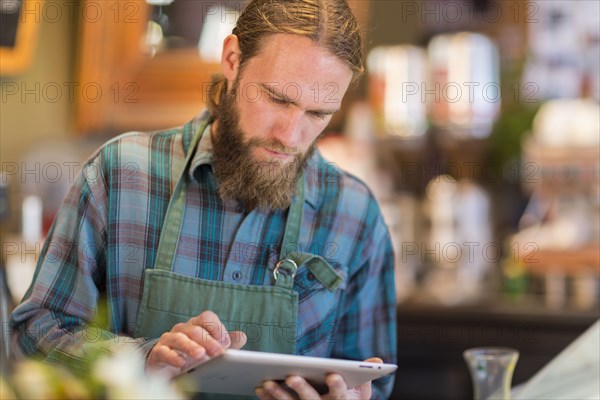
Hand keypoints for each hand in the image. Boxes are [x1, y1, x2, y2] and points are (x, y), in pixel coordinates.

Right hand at [146, 310, 246, 377]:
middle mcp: (183, 329)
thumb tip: (242, 336)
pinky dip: (172, 356)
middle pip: (195, 329)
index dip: (217, 328)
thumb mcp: (211, 351)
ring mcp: (169, 339)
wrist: (168, 368)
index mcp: (197, 325)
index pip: (207, 317)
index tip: (226, 343)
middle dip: (208, 340)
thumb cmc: (192, 356)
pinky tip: (181, 363)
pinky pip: (164, 351)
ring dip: (191, 346)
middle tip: (217, 353)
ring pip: (180, 338)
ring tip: (200, 356)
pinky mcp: (158, 352)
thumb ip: (227, 344)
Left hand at [255, 357, 382, 399]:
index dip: (336, 385)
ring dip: (278, 395)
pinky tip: (260, 389)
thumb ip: (367, 374)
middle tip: (291, 377)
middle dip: (301, 390)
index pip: (340, 395)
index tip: (332, 375)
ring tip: (267, 382)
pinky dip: (269, 399)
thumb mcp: (362, 389)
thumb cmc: (351, 397)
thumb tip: (376, 361)